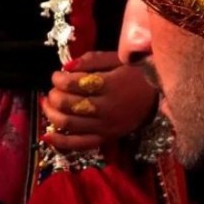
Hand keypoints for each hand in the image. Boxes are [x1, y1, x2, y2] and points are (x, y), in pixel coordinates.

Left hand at [41, 50, 157, 153]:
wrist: (157, 97)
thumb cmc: (136, 74)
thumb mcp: (118, 59)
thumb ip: (92, 59)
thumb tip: (65, 67)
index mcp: (109, 86)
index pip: (73, 84)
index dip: (58, 79)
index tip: (57, 75)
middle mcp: (106, 108)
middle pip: (68, 104)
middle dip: (54, 95)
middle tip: (54, 89)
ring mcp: (105, 126)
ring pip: (68, 123)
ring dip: (51, 113)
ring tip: (48, 103)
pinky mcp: (105, 138)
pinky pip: (78, 144)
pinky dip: (60, 142)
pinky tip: (46, 135)